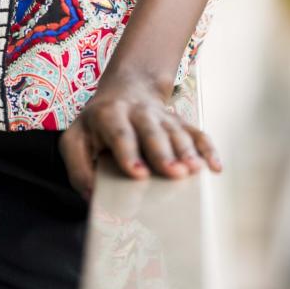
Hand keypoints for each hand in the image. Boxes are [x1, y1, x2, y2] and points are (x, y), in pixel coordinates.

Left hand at [59, 71, 221, 199]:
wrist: (123, 92)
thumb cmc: (97, 126)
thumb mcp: (74, 141)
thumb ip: (78, 169)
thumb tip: (92, 196)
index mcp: (109, 115)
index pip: (119, 132)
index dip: (129, 152)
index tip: (138, 174)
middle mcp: (138, 112)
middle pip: (152, 132)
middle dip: (163, 153)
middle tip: (173, 173)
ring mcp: (162, 117)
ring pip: (177, 132)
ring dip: (187, 151)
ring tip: (194, 171)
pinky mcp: (180, 123)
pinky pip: (197, 133)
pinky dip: (208, 149)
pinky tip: (215, 167)